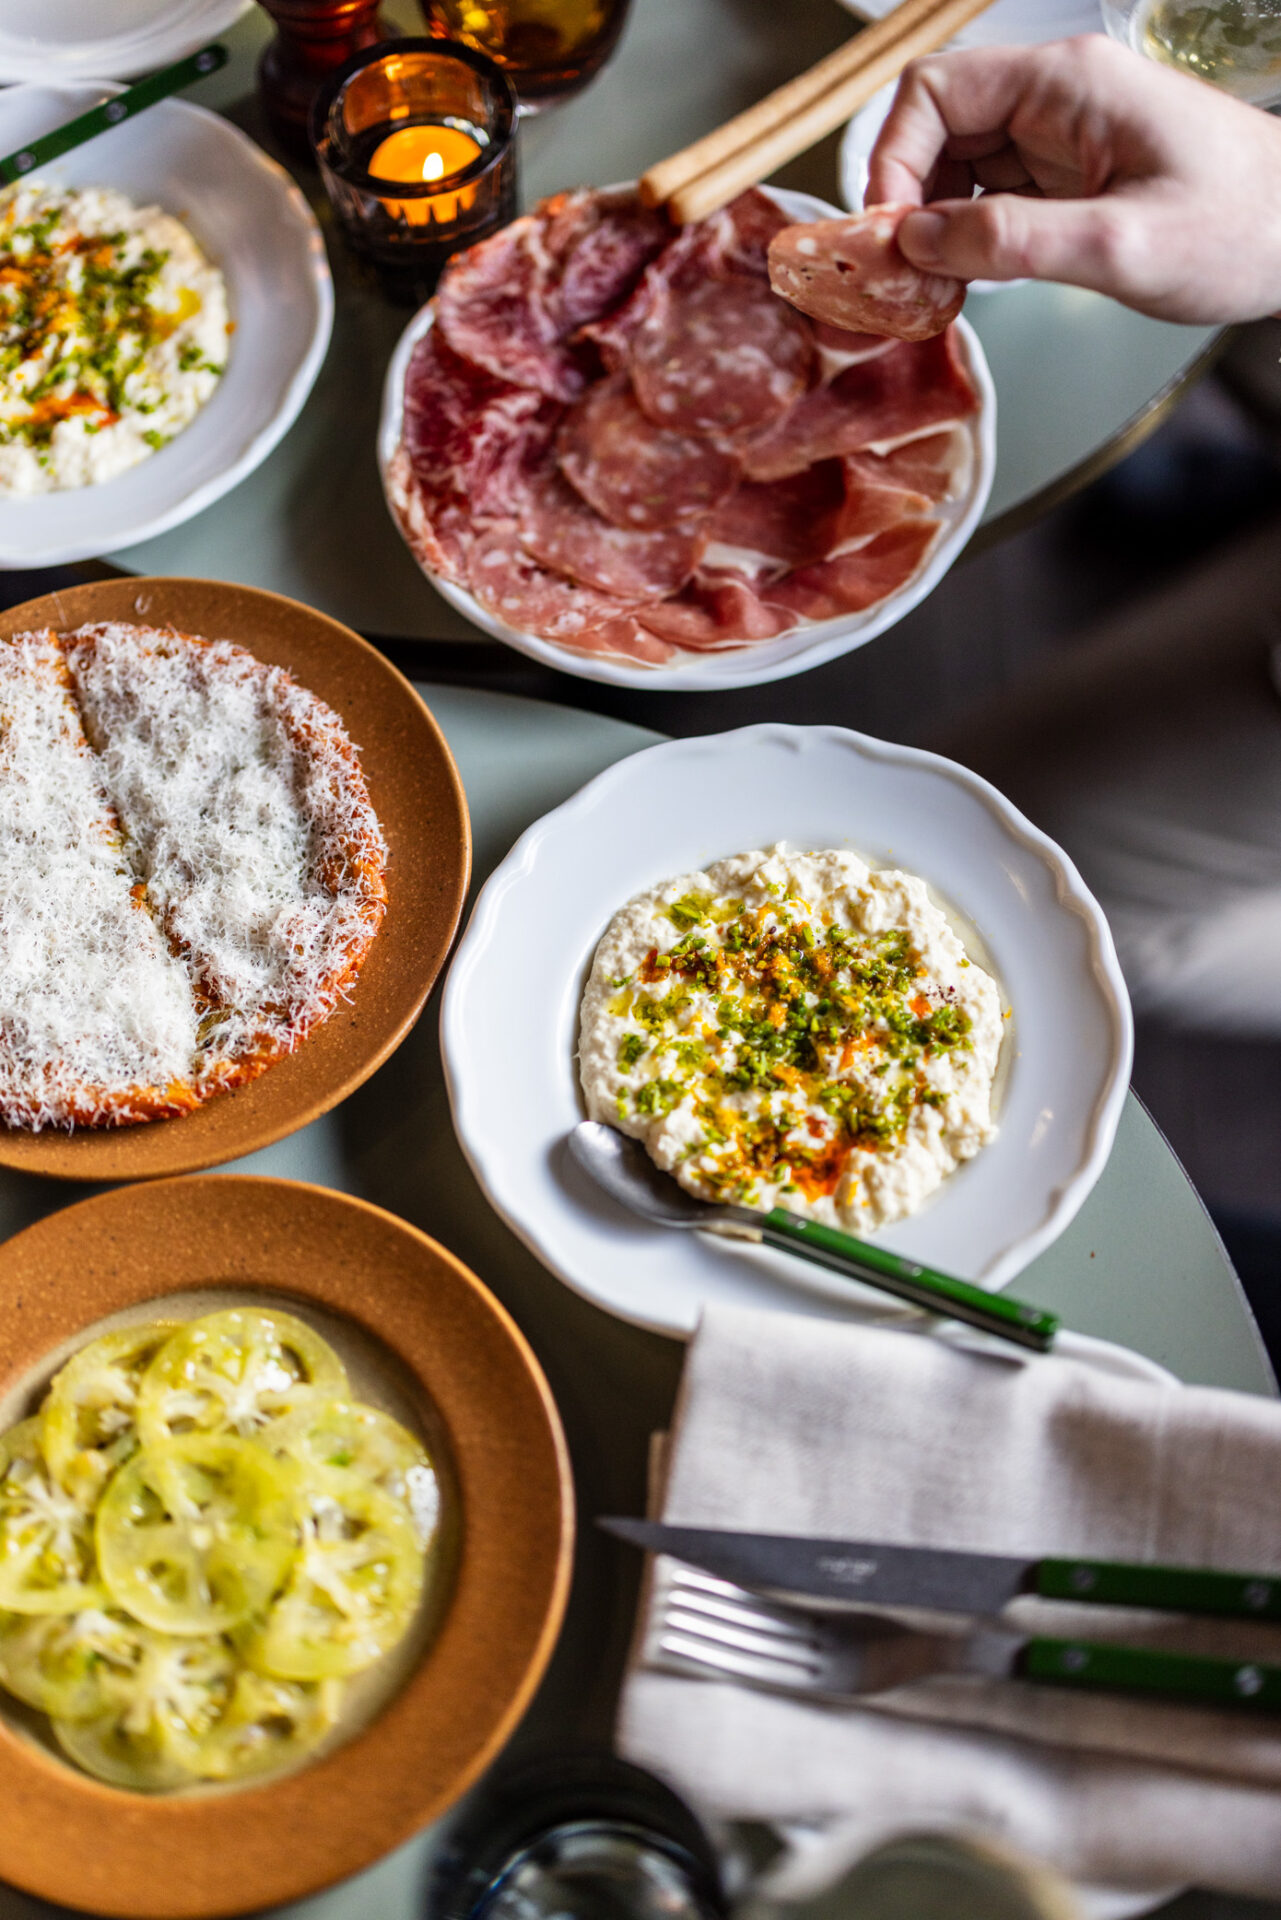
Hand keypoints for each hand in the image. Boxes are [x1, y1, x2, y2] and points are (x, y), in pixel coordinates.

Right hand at [866, 35, 1280, 319]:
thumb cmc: (1239, 229)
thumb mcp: (1119, 247)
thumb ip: (1012, 242)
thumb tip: (917, 243)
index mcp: (1066, 85)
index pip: (935, 92)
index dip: (894, 160)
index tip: (887, 235)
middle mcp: (1057, 98)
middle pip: (937, 127)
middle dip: (906, 198)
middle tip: (900, 274)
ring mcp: (1063, 136)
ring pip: (958, 164)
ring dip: (932, 224)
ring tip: (932, 288)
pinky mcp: (1072, 175)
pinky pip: (992, 194)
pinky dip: (966, 237)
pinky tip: (967, 281)